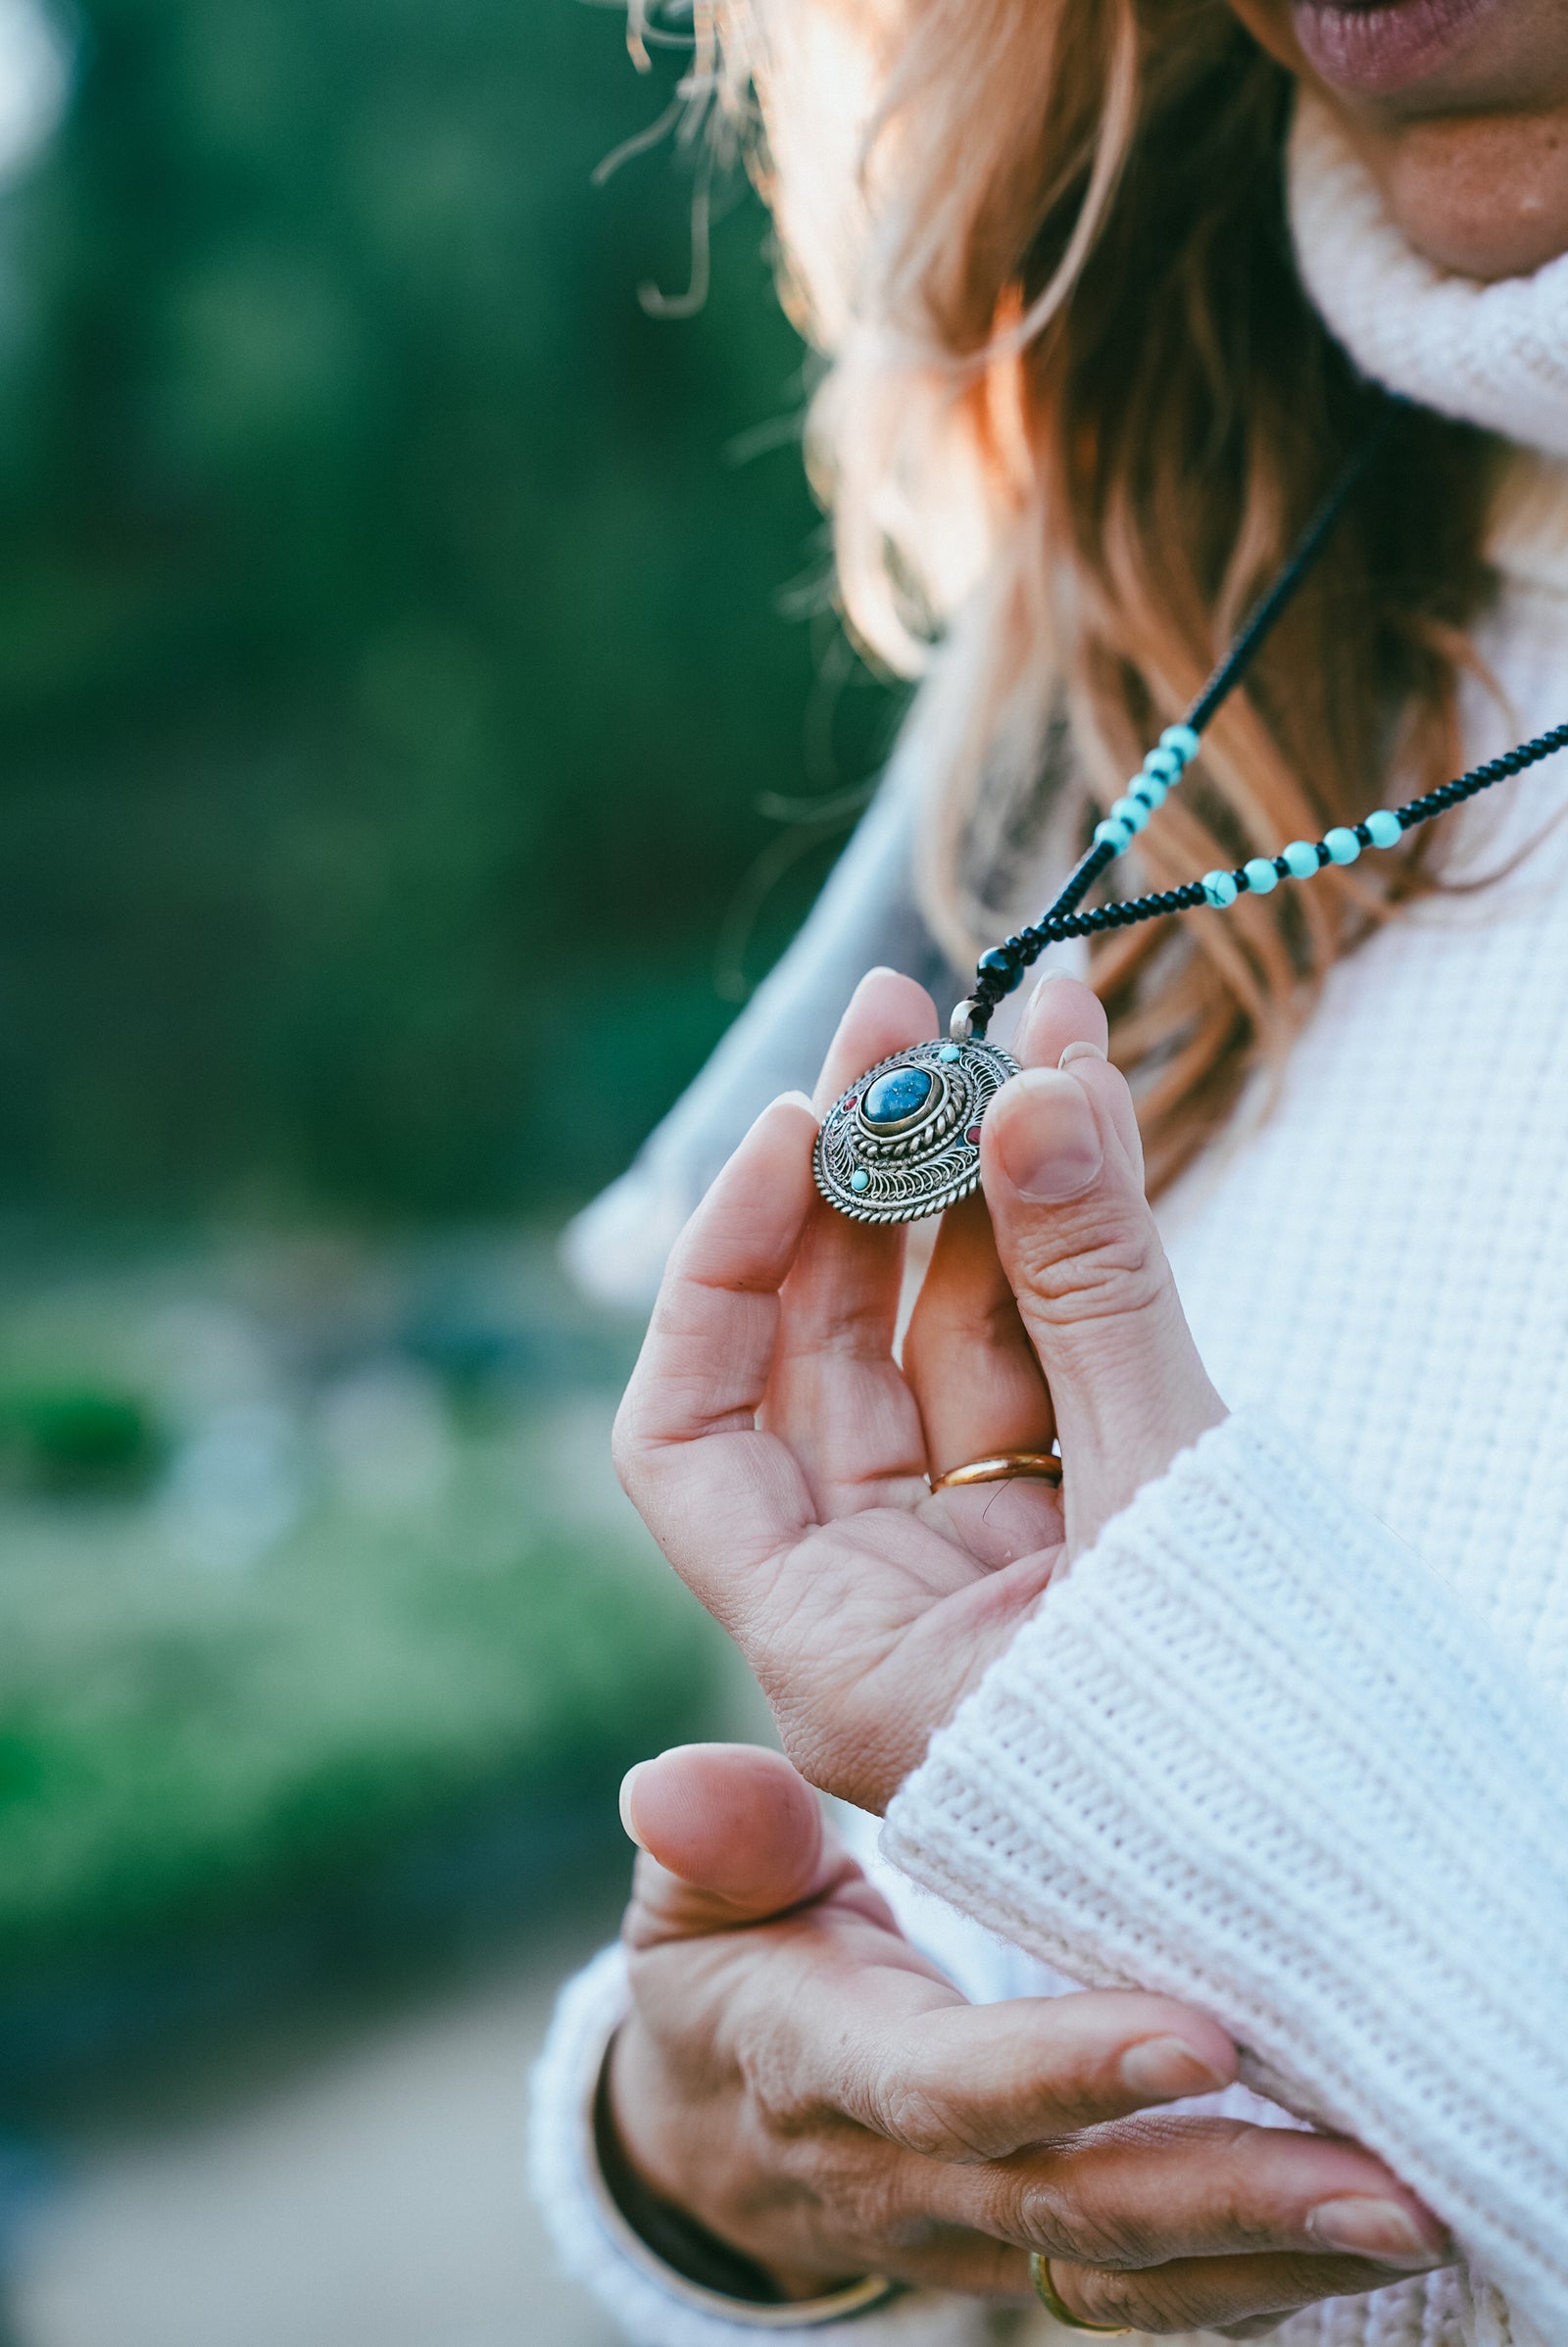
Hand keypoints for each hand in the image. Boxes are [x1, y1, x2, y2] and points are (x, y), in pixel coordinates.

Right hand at [607, 1743, 1449, 2335]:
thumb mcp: (693, 1899)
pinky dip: (1265, 2278)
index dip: (1064, 2075)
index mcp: (820, 2072)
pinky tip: (1369, 2234)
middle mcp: (910, 2176)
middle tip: (1385, 2179)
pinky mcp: (1037, 2253)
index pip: (944, 2088)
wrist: (716, 2133)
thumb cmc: (729, 1970)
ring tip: (1416, 2207)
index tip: (1201, 2038)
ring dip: (1279, 2256)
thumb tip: (673, 1782)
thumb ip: (715, 1841)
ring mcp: (981, 2233)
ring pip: (1134, 2274)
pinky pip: (1153, 2291)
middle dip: (1232, 2200)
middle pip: (1075, 2209)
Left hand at [614, 964, 1223, 1810]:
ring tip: (1015, 1020)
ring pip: (941, 1335)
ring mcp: (980, 1552)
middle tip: (898, 1014)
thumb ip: (1096, 1291)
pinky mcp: (1075, 1517)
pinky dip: (1058, 1237)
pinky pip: (1041, 1352)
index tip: (786, 1132)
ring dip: (972, 1178)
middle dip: (856, 1179)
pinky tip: (1071, 1099)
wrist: (1386, 1864)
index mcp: (834, 1650)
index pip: (687, 1435)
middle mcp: (882, 1598)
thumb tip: (1032, 1084)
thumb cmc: (1252, 1745)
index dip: (719, 1269)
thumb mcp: (1159, 1497)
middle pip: (817, 1355)